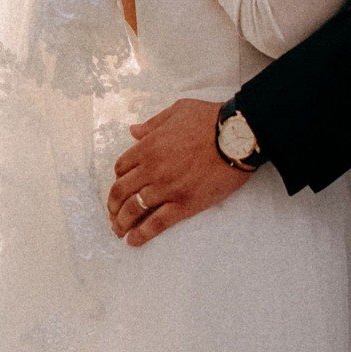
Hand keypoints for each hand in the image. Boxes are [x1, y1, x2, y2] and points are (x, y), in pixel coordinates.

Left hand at [107, 98, 250, 244]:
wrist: (237, 136)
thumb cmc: (210, 119)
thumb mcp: (177, 110)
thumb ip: (153, 124)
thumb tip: (133, 131)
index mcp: (148, 146)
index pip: (122, 167)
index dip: (119, 178)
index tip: (122, 184)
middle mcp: (152, 169)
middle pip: (121, 191)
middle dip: (113, 205)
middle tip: (113, 213)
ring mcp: (167, 189)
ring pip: (134, 210)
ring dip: (122, 222)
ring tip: (119, 231)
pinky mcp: (184, 204)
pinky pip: (156, 224)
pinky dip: (142, 235)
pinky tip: (133, 241)